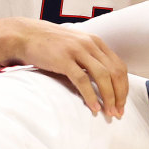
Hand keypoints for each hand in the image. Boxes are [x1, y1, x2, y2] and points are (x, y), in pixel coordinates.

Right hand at [13, 18, 128, 117]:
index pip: (119, 66)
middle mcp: (90, 44)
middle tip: (118, 113)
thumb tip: (102, 80)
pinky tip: (94, 107)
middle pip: (115, 72)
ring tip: (109, 113)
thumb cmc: (50, 44)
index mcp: (95, 42)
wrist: (25, 35)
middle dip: (119, 95)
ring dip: (109, 97)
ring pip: (102, 76)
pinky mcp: (64, 59)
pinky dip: (90, 96)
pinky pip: (82, 80)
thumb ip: (89, 57)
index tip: (122, 103)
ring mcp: (77, 50)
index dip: (123, 87)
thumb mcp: (75, 45)